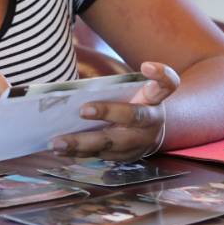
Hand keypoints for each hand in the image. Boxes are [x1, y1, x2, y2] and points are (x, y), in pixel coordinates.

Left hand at [50, 62, 179, 161]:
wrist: (150, 135)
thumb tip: (72, 87)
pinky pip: (102, 156)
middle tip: (82, 110)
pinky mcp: (127, 158)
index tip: (145, 66)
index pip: (166, 84)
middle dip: (108, 113)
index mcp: (154, 99)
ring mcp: (140, 142)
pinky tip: (60, 150)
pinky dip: (79, 153)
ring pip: (113, 143)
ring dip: (83, 143)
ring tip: (57, 142)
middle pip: (134, 116)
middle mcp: (151, 121)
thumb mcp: (134, 91)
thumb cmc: (134, 104)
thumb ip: (117, 86)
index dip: (160, 74)